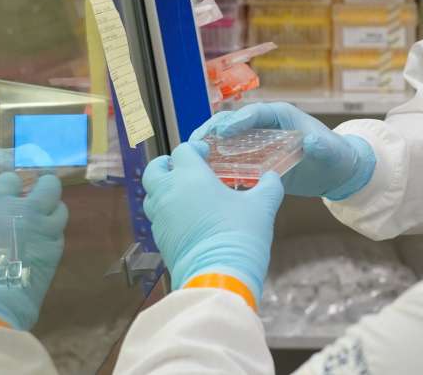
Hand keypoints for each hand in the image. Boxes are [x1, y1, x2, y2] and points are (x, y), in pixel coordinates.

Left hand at [142, 142, 283, 296]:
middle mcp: (169, 193)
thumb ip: (268, 186)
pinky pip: (157, 218)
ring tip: (182, 193)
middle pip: (154, 169)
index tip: (207, 154)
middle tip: (182, 167)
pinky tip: (185, 219)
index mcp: (191, 176)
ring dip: (162, 189)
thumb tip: (272, 178)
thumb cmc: (239, 233)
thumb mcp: (262, 205)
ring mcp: (161, 217)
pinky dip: (166, 212)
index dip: (194, 148)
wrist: (218, 274)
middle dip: (166, 164)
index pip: (182, 151)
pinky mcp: (160, 240)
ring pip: (151, 195)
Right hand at [192, 103, 374, 199]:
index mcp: (280, 115)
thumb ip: (321, 146)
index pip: (255, 112)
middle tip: (194, 143)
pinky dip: (216, 167)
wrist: (334, 172)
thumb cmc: (334, 154)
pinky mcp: (253, 162)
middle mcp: (263, 126)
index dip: (238, 119)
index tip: (223, 131)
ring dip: (208, 148)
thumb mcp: (330, 150)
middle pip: (232, 123)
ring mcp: (256, 144)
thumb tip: (312, 142)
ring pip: (225, 142)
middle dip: (212, 130)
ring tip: (190, 158)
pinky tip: (202, 177)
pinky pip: (230, 162)